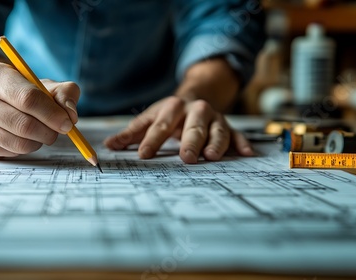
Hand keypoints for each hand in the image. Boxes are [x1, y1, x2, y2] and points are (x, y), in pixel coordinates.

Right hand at [0, 62, 79, 158]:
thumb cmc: (27, 90)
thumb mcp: (48, 85)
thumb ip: (65, 94)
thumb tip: (70, 115)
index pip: (27, 98)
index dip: (51, 113)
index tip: (67, 123)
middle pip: (22, 123)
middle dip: (47, 131)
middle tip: (58, 131)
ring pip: (16, 142)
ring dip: (37, 142)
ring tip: (42, 133)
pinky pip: (7, 152)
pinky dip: (23, 149)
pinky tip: (25, 138)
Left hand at [104, 96, 253, 162]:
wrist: (195, 98)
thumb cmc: (168, 115)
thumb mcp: (149, 120)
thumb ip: (131, 134)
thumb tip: (109, 145)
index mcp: (172, 108)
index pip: (160, 126)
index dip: (152, 141)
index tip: (143, 156)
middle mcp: (195, 111)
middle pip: (192, 127)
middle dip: (189, 142)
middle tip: (186, 158)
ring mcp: (214, 118)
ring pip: (217, 130)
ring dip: (216, 143)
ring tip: (212, 156)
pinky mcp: (228, 126)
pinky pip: (237, 135)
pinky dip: (242, 144)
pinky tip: (247, 154)